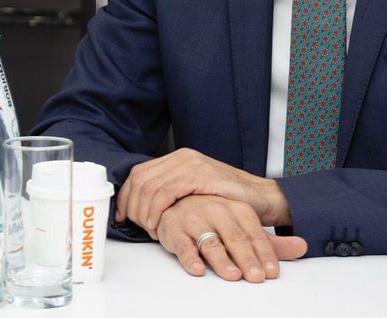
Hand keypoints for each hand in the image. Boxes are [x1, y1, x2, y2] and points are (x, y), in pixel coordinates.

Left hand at [117, 147, 291, 235]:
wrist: (263, 198)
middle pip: (140, 178)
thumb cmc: (230, 200)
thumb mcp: (196, 192)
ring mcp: (191, 163)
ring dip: (143, 210)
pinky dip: (157, 208)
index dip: (127, 195)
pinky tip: (158, 223)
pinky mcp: (200, 174)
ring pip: (150, 185)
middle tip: (135, 226)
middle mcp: (182, 157)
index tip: (123, 216)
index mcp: (178, 159)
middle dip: (132, 205)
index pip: (139, 173)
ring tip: (149, 228)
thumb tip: (144, 205)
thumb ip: (173, 192)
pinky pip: (167, 191)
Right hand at [156, 194, 306, 281]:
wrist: (175, 202)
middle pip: (234, 238)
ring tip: (232, 274)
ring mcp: (194, 221)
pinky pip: (182, 245)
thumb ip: (271, 241)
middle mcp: (216, 212)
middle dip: (246, 259)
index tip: (271, 271)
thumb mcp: (243, 226)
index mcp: (236, 209)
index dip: (264, 253)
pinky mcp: (175, 231)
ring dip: (221, 260)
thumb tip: (302, 246)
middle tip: (256, 277)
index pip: (254, 233)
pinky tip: (197, 269)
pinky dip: (189, 258)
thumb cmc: (211, 216)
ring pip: (210, 242)